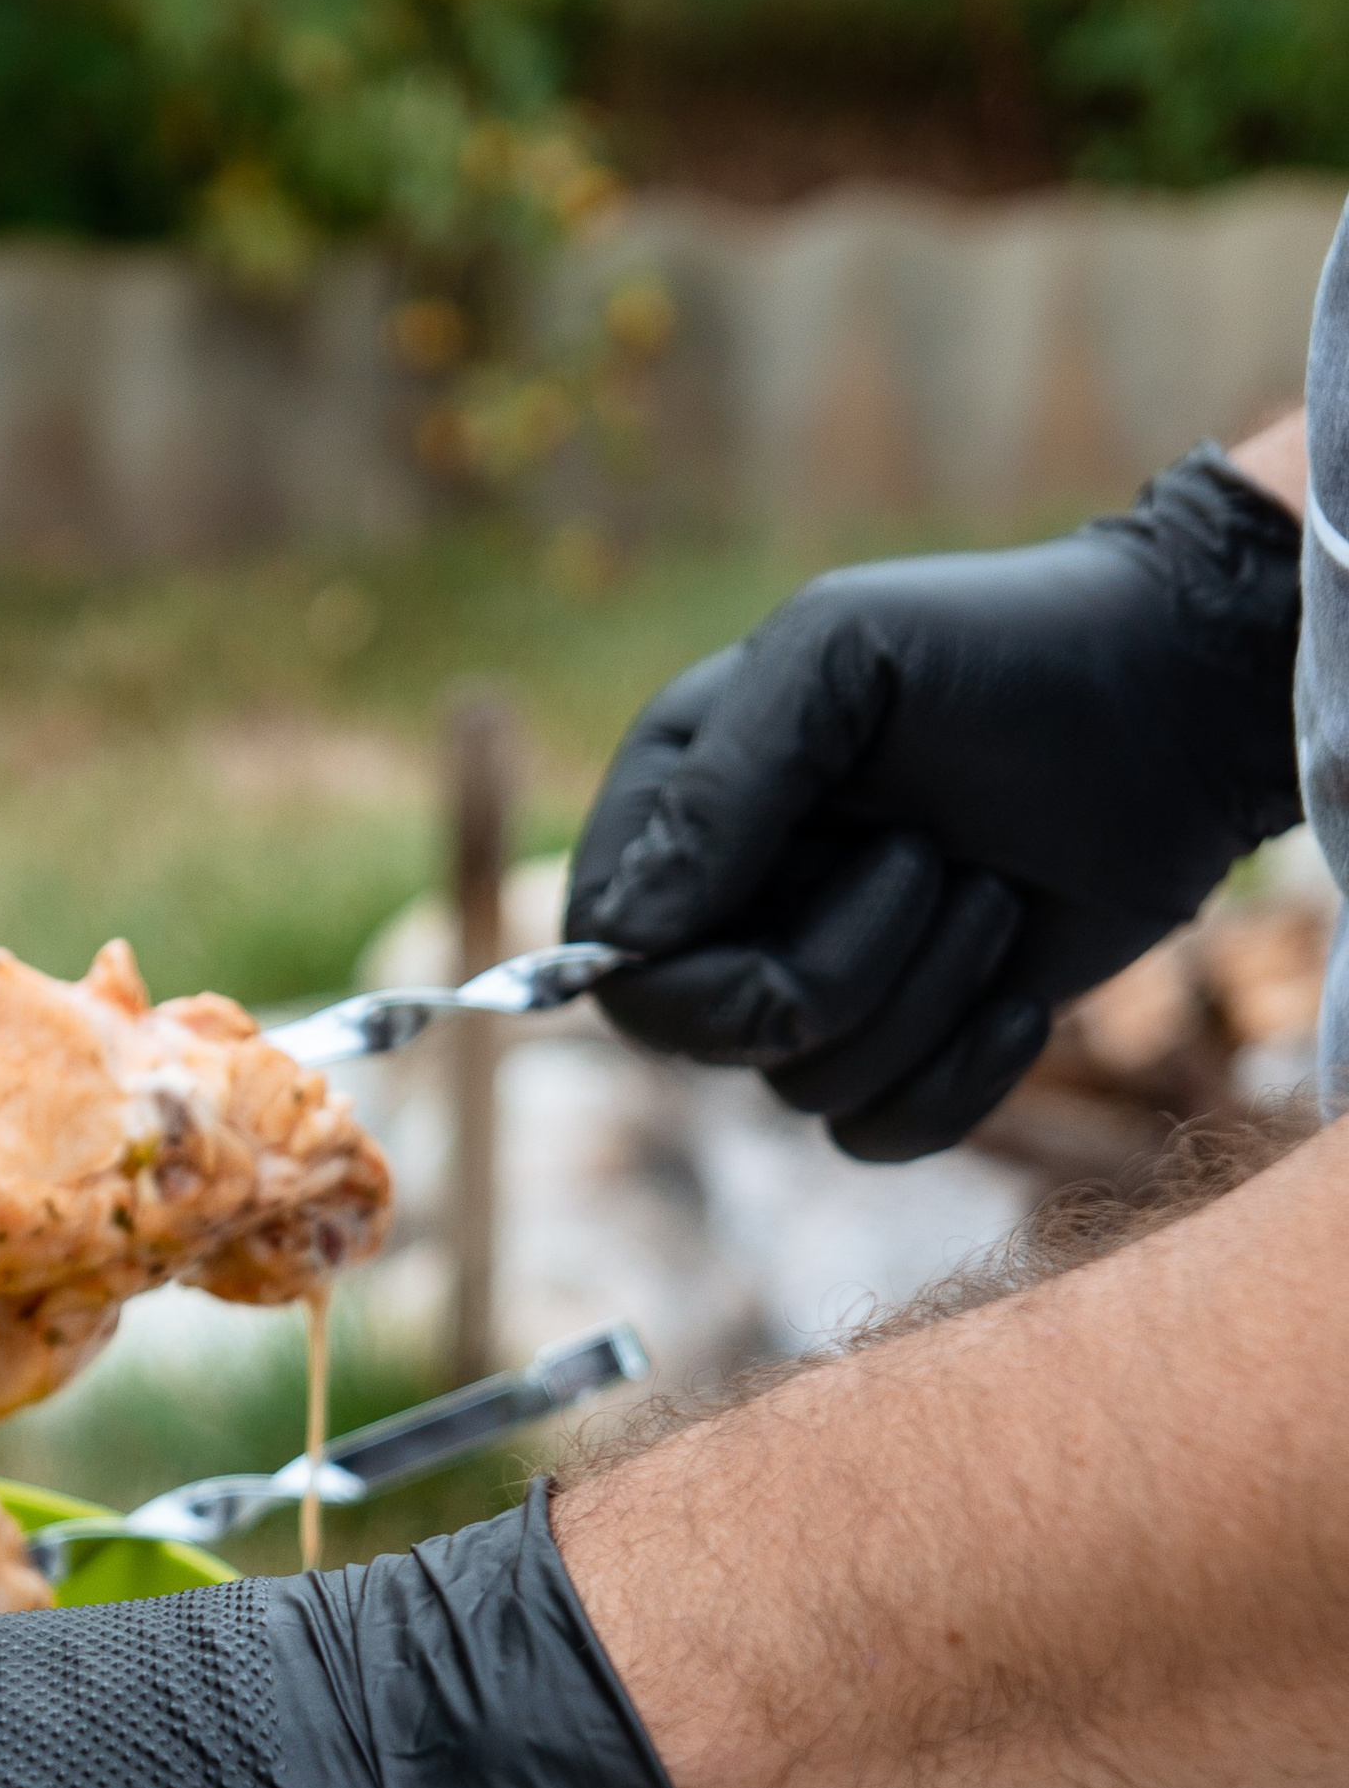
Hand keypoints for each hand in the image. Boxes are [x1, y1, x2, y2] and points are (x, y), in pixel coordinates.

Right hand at [567, 448, 1302, 1160]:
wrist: (1176, 709)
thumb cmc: (1005, 652)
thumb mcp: (839, 656)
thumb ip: (717, 786)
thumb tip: (623, 942)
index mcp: (683, 809)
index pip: (610, 954)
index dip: (683, 965)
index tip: (783, 890)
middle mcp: (734, 908)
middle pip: (700, 1036)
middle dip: (828, 972)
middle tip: (924, 859)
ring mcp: (818, 982)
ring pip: (805, 1087)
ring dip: (924, 994)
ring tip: (991, 888)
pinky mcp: (907, 1047)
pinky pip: (880, 1134)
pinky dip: (962, 1075)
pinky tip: (1019, 991)